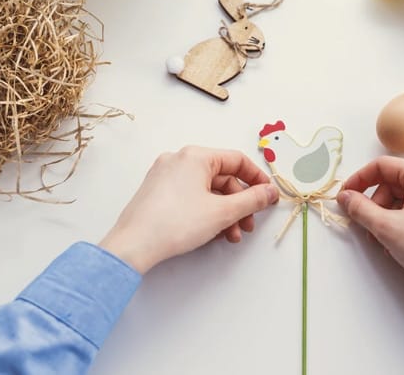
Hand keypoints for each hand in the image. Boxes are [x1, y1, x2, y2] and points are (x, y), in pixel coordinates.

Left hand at [99, 147, 278, 274]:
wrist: (134, 246)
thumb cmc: (175, 224)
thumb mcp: (223, 212)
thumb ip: (252, 200)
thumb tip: (269, 192)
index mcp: (195, 156)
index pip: (237, 160)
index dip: (257, 179)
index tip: (267, 196)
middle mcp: (179, 160)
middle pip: (222, 178)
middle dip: (239, 204)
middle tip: (249, 224)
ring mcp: (165, 176)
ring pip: (207, 191)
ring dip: (224, 213)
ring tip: (231, 236)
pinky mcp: (157, 192)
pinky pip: (191, 196)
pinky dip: (206, 212)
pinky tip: (213, 233)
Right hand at [337, 156, 403, 298]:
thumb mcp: (386, 227)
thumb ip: (360, 208)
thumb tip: (345, 197)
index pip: (382, 166)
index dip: (359, 180)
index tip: (345, 197)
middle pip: (393, 183)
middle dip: (375, 205)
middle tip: (368, 226)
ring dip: (387, 216)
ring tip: (384, 240)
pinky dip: (403, 221)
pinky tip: (399, 242)